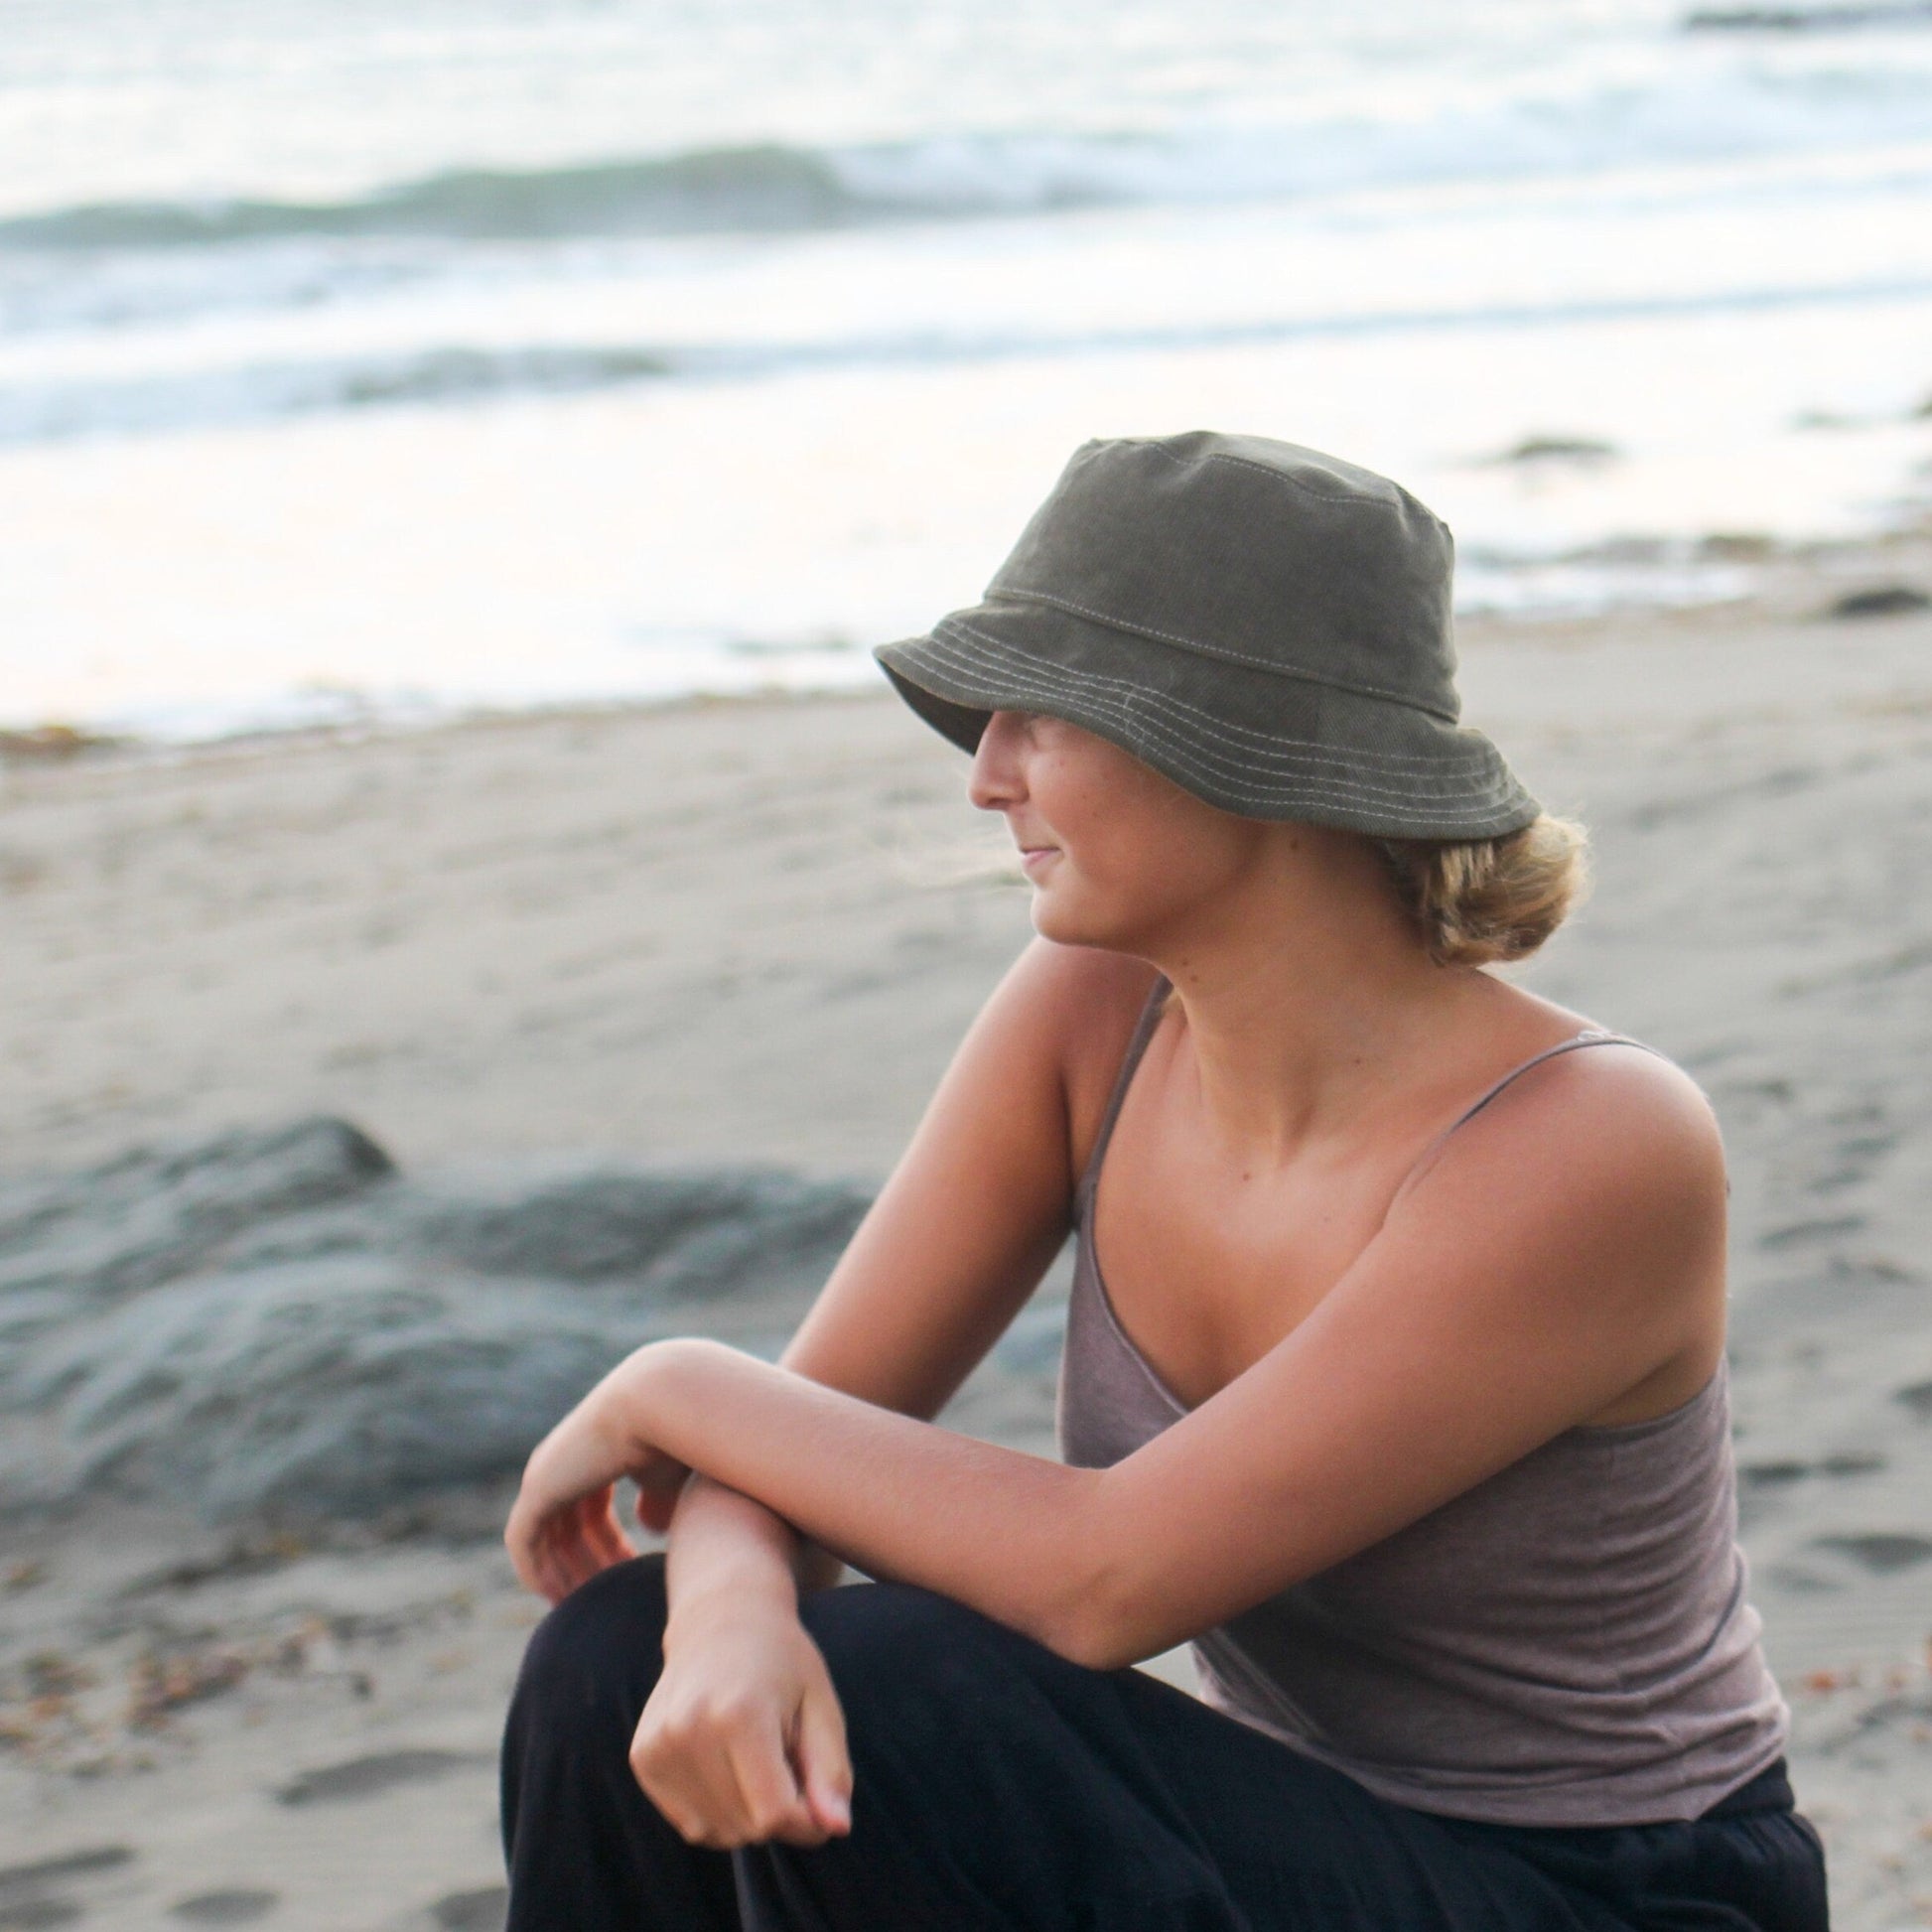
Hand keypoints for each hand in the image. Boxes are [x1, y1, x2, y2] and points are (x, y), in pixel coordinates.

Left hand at [505, 1359, 691, 1600]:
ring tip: (589, 1609)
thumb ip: (659, 1501)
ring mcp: (547, 1470)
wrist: (665, 1403)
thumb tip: (646, 1526)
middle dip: (586, 1567)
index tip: (627, 1579)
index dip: (607, 1547)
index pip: (589, 1509)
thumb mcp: (672, 1476)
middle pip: (565, 1527)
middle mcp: (565, 1458)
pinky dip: (538, 1573)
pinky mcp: (538, 1487)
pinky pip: (525, 1543)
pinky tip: (560, 1600)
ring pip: (544, 1539)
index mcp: (596, 1449)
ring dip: (564, 1576)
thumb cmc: (682, 1433)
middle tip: (608, 1603)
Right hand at [633, 1595, 852, 1847]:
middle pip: (746, 1827)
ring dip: (746, 1817)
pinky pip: (689, 1823)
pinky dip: (716, 1812)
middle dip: (777, 1814)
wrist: (720, 1621)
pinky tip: (726, 1768)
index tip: (818, 1797)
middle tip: (786, 1765)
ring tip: (754, 1762)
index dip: (806, 1820)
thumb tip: (836, 1829)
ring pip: (715, 1832)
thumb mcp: (821, 1705)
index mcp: (740, 1714)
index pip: (774, 1813)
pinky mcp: (642, 1758)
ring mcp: (659, 1745)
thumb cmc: (781, 1663)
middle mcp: (690, 1730)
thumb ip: (831, 1770)